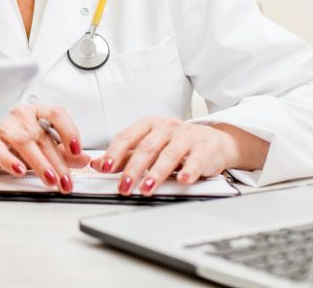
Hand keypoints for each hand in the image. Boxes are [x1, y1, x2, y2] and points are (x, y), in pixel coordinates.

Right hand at [0, 104, 88, 193]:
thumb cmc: (18, 142)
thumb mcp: (45, 147)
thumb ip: (65, 153)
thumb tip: (84, 159)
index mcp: (37, 112)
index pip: (57, 114)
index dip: (69, 131)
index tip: (77, 150)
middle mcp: (21, 116)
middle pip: (43, 136)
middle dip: (58, 162)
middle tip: (67, 181)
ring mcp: (4, 126)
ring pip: (24, 142)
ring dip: (40, 163)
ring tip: (51, 179)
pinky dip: (9, 161)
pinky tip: (20, 171)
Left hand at [90, 117, 268, 195]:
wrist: (215, 140)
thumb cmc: (176, 143)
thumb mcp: (148, 144)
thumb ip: (124, 155)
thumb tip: (97, 164)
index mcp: (148, 125)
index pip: (127, 137)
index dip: (115, 153)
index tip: (105, 167)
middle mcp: (166, 128)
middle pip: (146, 148)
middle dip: (132, 169)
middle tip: (123, 186)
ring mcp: (186, 137)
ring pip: (168, 155)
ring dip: (156, 174)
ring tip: (145, 188)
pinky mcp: (204, 149)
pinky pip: (195, 161)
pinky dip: (188, 171)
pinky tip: (183, 181)